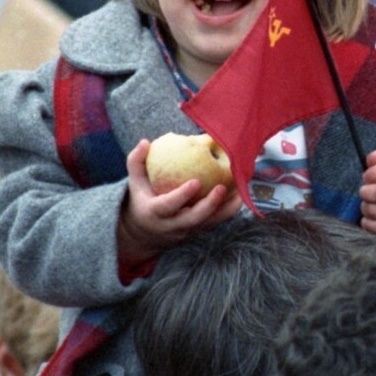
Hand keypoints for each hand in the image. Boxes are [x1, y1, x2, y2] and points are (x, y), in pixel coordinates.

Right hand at [117, 139, 241, 265]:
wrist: (145, 233)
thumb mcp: (135, 183)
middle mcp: (172, 225)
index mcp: (155, 212)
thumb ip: (136, 162)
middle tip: (222, 188)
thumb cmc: (141, 199)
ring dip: (225, 210)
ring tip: (239, 193)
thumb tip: (145, 142)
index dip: (182, 196)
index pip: (169, 206)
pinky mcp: (198, 231)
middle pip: (193, 219)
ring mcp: (187, 230)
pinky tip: (240, 196)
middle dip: (209, 205)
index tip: (195, 182)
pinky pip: (215, 222)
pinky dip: (228, 211)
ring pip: (209, 223)